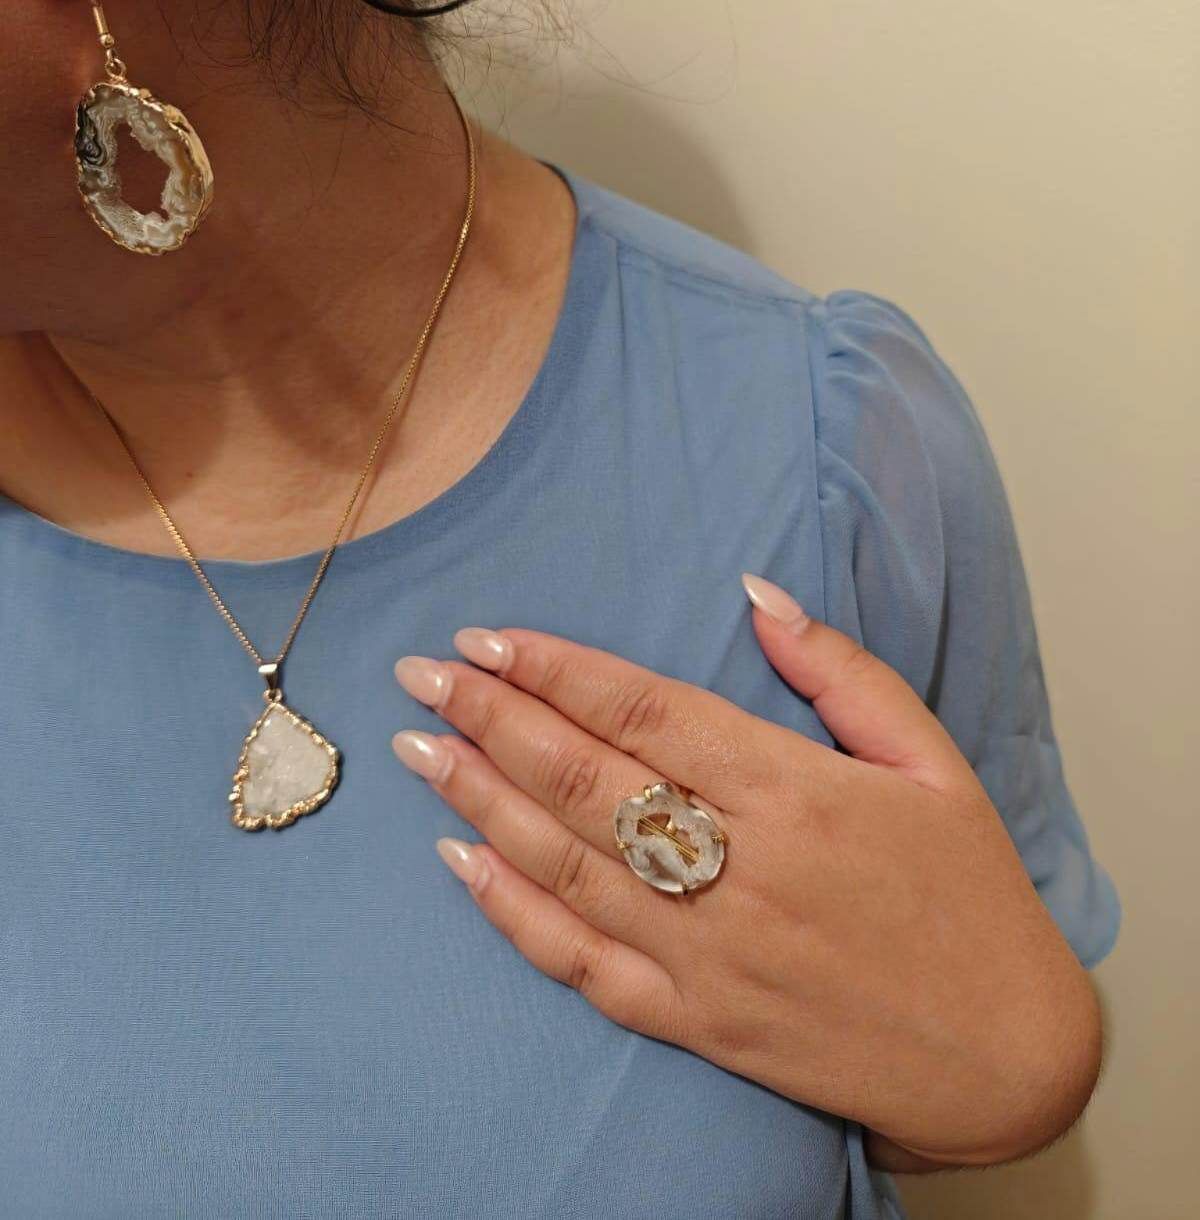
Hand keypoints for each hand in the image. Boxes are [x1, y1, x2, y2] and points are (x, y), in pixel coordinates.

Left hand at [390, 572, 1101, 1167]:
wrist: (1005, 1060)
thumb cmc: (971, 894)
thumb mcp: (932, 760)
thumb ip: (841, 671)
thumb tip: (756, 593)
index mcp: (797, 792)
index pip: (645, 712)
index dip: (556, 669)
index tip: (486, 636)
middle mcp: (739, 870)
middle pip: (585, 778)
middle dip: (492, 717)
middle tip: (421, 673)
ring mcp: (708, 954)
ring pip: (565, 864)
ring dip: (480, 799)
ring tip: (417, 746)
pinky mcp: (697, 1023)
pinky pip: (582, 965)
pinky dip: (512, 914)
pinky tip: (459, 866)